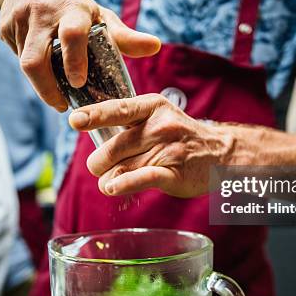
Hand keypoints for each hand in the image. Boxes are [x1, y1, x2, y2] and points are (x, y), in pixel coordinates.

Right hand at [0, 0, 160, 109]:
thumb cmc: (73, 7)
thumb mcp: (100, 16)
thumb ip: (125, 36)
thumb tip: (155, 47)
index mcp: (71, 9)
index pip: (72, 33)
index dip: (75, 60)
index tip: (79, 83)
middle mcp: (42, 14)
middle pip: (35, 60)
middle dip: (47, 88)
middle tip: (62, 105)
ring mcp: (19, 22)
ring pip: (25, 64)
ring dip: (41, 84)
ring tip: (56, 95)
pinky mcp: (4, 31)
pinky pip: (17, 59)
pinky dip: (32, 73)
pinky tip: (43, 74)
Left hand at [68, 94, 233, 197]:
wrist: (220, 152)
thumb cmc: (179, 135)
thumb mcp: (157, 116)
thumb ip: (127, 122)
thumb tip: (89, 131)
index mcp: (152, 106)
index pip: (119, 109)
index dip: (95, 115)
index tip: (75, 120)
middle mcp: (160, 126)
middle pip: (114, 147)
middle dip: (99, 163)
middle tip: (99, 167)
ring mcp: (169, 149)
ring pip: (123, 167)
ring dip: (109, 179)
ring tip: (109, 181)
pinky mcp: (174, 173)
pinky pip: (143, 178)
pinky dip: (124, 184)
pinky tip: (112, 188)